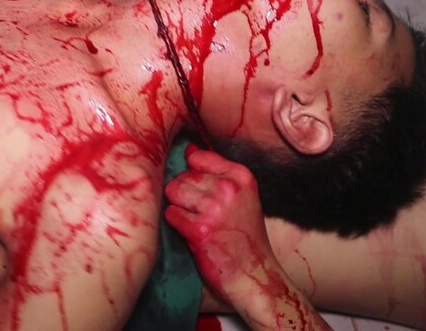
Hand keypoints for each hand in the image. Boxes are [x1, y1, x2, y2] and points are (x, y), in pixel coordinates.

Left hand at [164, 148, 330, 329]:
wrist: (254, 275)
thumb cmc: (245, 237)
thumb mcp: (242, 197)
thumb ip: (218, 173)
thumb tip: (189, 149)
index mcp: (242, 177)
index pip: (199, 156)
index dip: (192, 172)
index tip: (200, 189)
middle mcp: (229, 188)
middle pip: (183, 175)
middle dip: (184, 193)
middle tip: (200, 212)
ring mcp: (214, 208)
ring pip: (173, 191)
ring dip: (178, 207)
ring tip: (195, 221)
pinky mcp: (199, 230)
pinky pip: (171, 214)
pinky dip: (176, 224)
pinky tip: (192, 233)